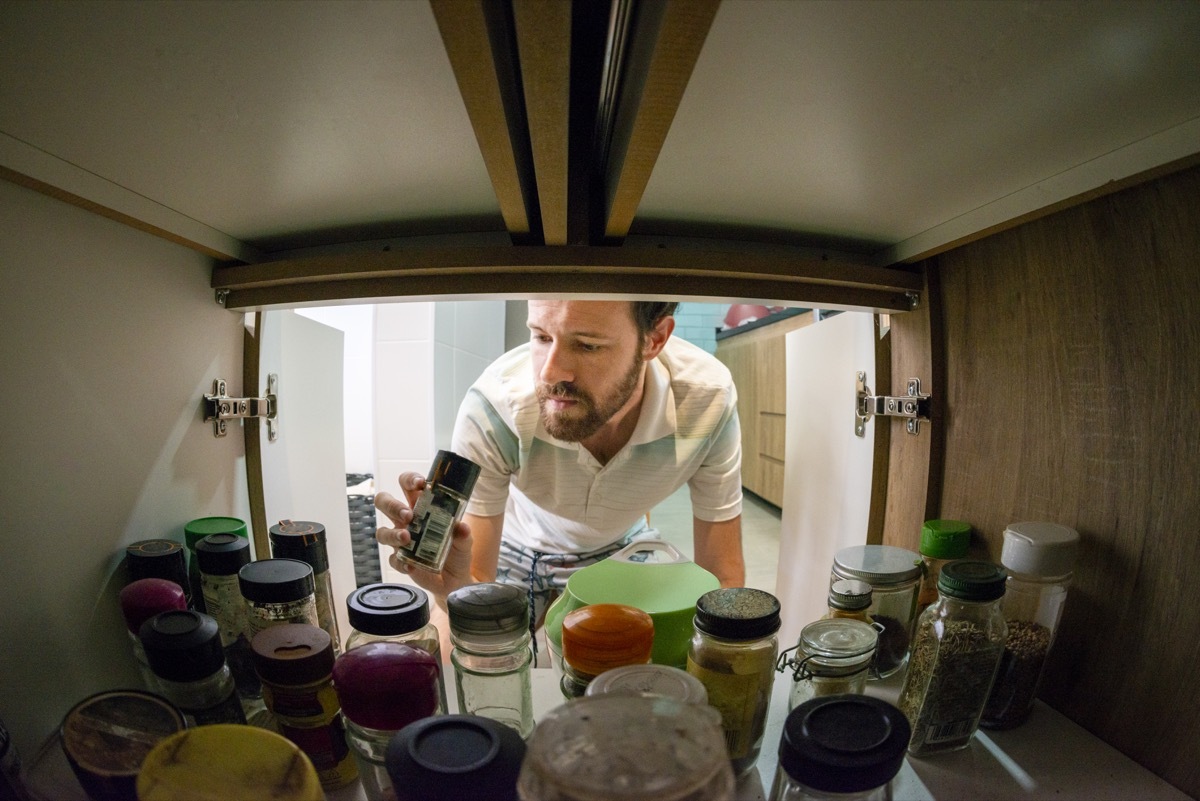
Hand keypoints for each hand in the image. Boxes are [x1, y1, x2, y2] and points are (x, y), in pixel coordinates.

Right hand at [375, 471, 475, 599]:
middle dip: (392, 505)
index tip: (420, 483)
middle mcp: (407, 521)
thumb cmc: (457, 550)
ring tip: (406, 538)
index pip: (407, 485)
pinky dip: (400, 562)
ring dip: (392, 534)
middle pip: (385, 503)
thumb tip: (462, 527)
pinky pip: (393, 560)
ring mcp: (401, 541)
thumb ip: (463, 534)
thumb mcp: (465, 541)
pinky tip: (410, 565)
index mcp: (421, 506)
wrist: (457, 579)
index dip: (409, 480)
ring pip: (382, 532)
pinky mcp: (401, 561)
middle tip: (408, 514)